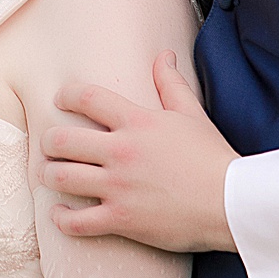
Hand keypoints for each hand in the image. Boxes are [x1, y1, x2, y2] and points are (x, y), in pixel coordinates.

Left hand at [38, 51, 238, 253]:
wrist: (230, 203)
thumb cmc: (212, 158)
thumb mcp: (191, 113)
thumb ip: (171, 83)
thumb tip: (164, 55)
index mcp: (136, 121)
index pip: (87, 97)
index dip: (66, 95)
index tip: (59, 99)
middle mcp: (121, 151)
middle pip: (62, 140)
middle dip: (49, 141)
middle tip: (49, 144)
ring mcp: (118, 187)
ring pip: (62, 178)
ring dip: (49, 176)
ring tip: (48, 175)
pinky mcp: (122, 220)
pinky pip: (77, 222)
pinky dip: (62, 219)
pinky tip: (59, 214)